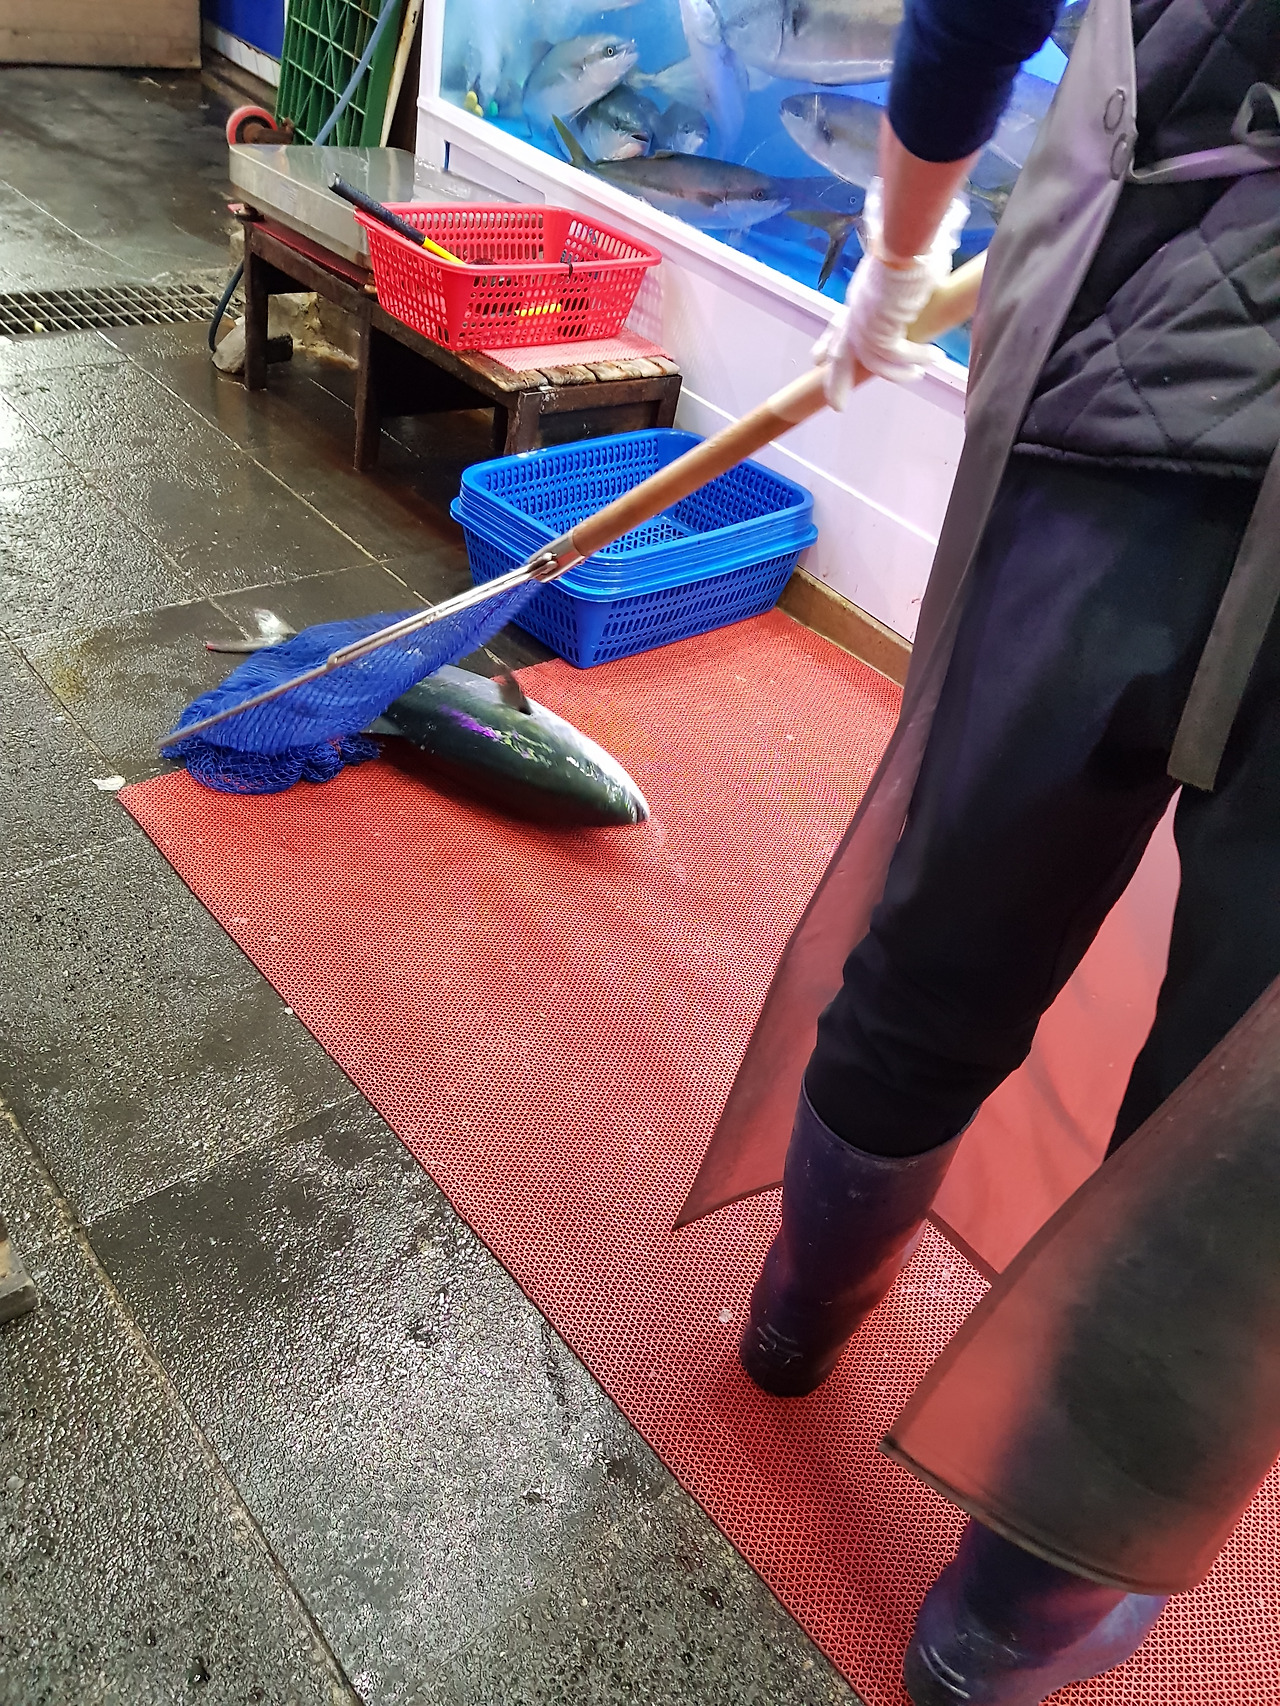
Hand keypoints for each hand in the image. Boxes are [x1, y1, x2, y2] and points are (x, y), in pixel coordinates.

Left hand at [814, 177, 969, 405]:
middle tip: (837, 405)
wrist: (908, 240)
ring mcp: (867, 325)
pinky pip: (898, 357)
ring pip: (878, 363)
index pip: (837, 325)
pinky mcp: (882, 332)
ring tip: (918, 372)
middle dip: (837, 383)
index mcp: (857, 295)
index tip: (816, 359)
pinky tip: (932, 358)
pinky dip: (915, 360)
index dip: (828, 343)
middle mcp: (857, 313)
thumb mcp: (907, 259)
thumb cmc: (911, 241)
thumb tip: (939, 251)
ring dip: (901, 370)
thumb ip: (911, 270)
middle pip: (841, 357)